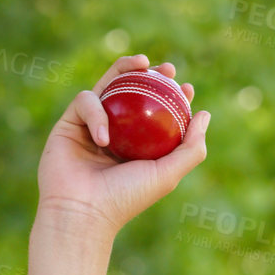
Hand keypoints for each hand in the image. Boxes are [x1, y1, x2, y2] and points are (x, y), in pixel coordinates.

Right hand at [36, 53, 210, 238]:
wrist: (82, 211)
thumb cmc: (127, 197)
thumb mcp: (167, 174)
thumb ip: (190, 148)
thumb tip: (204, 114)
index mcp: (140, 149)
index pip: (157, 116)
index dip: (173, 98)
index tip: (187, 88)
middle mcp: (118, 136)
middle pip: (133, 95)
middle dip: (150, 75)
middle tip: (167, 69)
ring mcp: (93, 127)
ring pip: (108, 87)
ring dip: (125, 70)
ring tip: (143, 63)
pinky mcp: (70, 122)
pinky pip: (86, 102)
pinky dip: (97, 114)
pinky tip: (105, 139)